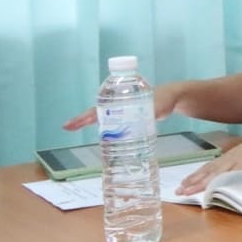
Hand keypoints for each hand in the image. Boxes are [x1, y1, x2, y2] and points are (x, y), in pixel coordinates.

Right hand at [63, 80, 186, 132]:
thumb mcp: (158, 105)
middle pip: (97, 113)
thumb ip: (155, 111)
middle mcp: (119, 105)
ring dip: (94, 126)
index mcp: (122, 99)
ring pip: (105, 120)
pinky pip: (116, 125)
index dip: (83, 117)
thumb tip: (152, 116)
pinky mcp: (130, 118)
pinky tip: (106, 142)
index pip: (99, 108)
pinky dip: (109, 132)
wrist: (172, 99)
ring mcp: (123, 111)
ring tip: (79, 132)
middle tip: (69, 127)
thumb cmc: (164, 98)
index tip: (69, 124)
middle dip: (83, 119)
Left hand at [177, 132, 241, 193]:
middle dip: (192, 181)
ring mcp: (234, 161)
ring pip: (211, 174)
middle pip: (206, 170)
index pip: (210, 166)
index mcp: (232, 155)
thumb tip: (240, 171)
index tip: (186, 181)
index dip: (197, 175)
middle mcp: (229, 158)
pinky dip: (213, 182)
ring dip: (197, 183)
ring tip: (185, 191)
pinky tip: (205, 188)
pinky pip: (224, 176)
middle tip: (178, 189)